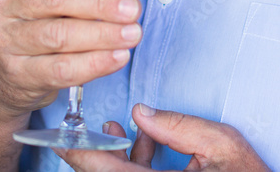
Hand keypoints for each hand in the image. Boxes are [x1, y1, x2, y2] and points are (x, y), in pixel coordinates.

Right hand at [0, 0, 142, 115]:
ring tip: (132, 34)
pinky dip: (95, 63)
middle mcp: (3, 5)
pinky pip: (61, 69)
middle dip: (99, 3)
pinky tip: (118, 56)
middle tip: (132, 8)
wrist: (3, 77)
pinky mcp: (18, 74)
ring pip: (59, 36)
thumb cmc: (39, 24)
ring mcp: (5, 41)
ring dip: (103, 35)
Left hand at [55, 104, 270, 170]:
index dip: (78, 153)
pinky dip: (131, 166)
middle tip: (82, 131)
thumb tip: (141, 112)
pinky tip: (142, 145)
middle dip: (93, 153)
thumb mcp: (220, 145)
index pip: (105, 171)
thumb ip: (178, 126)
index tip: (58, 137)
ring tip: (115, 131)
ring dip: (113, 159)